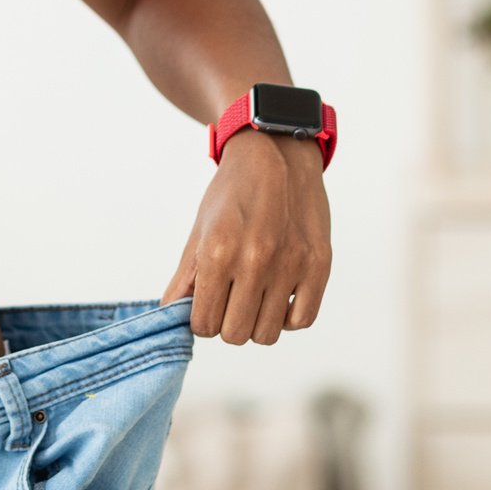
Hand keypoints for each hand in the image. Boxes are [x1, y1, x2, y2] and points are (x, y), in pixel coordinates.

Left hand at [159, 128, 332, 344]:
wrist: (277, 155)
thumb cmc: (232, 194)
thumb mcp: (200, 231)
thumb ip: (186, 279)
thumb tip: (170, 316)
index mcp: (219, 251)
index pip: (203, 324)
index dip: (201, 319)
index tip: (207, 304)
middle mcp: (256, 260)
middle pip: (235, 335)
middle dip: (227, 322)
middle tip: (230, 299)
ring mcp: (291, 264)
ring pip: (267, 334)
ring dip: (256, 322)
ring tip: (254, 297)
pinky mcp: (319, 265)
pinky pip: (302, 320)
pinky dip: (287, 317)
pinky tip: (278, 297)